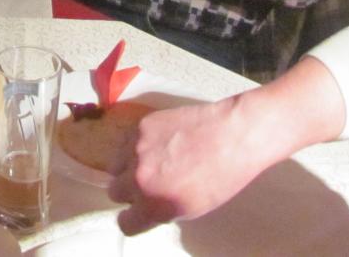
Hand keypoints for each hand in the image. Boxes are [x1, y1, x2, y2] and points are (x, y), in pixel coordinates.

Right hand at [107, 99, 261, 233]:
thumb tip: (147, 205)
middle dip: (129, 190)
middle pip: (114, 192)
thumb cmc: (222, 176)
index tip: (139, 212)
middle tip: (149, 182)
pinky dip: (136, 145)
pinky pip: (126, 141)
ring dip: (128, 166)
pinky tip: (160, 143)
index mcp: (154, 205)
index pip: (125, 223)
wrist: (233, 134)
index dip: (133, 218)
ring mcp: (137, 149)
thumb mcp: (192, 208)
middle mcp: (139, 178)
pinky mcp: (140, 126)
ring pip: (115, 165)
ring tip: (153, 161)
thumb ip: (162, 209)